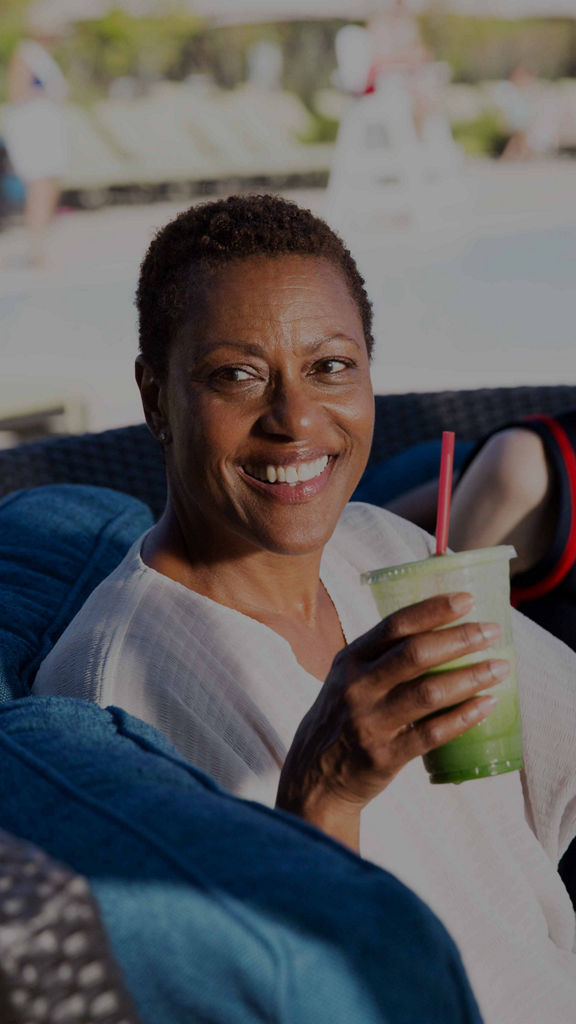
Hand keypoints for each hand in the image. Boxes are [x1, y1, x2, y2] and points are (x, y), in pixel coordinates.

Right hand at [276, 592, 509, 850]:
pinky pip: (432, 733)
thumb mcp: (348, 678)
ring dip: (470, 677)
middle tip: (493, 631)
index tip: (468, 600)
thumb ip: (383, 657)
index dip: (433, 610)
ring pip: (428, 693)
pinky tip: (486, 705)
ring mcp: (370, 722)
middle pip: (415, 654)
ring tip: (500, 667)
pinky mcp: (384, 755)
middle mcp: (357, 687)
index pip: (395, 625)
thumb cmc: (343, 717)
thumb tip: (443, 631)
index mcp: (350, 659)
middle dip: (460, 639)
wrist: (315, 776)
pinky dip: (463, 717)